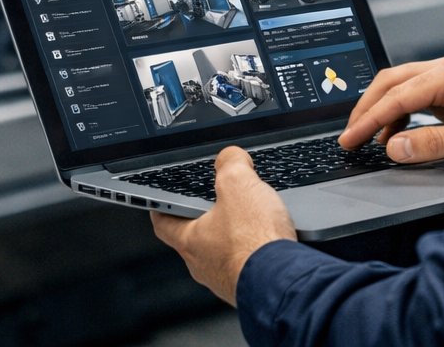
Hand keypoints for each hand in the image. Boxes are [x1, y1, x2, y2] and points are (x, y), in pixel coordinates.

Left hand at [151, 146, 296, 305]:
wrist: (283, 281)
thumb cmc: (255, 242)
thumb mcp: (239, 183)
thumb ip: (230, 163)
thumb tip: (230, 157)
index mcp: (190, 240)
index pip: (162, 221)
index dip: (161, 206)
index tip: (160, 200)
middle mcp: (202, 264)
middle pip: (195, 236)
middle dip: (206, 218)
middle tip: (218, 201)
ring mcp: (225, 278)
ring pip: (221, 252)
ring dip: (232, 236)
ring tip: (251, 219)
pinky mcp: (248, 286)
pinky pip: (245, 263)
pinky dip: (252, 251)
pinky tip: (268, 241)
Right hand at [338, 56, 443, 162]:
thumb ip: (433, 144)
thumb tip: (393, 148)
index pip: (397, 96)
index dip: (370, 120)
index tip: (350, 140)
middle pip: (390, 82)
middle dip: (366, 109)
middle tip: (348, 137)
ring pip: (397, 86)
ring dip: (379, 111)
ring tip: (367, 140)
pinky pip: (410, 95)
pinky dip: (395, 114)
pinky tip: (392, 136)